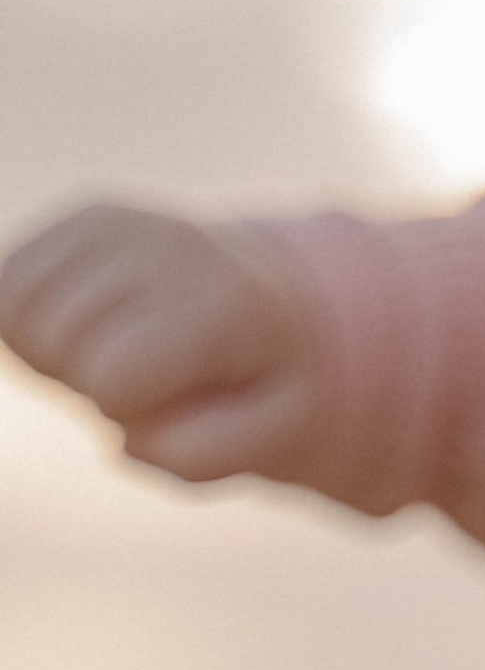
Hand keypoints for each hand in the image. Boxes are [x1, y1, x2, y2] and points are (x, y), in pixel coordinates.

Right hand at [0, 202, 316, 480]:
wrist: (269, 297)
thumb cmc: (261, 375)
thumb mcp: (273, 430)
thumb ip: (204, 454)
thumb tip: (128, 439)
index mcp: (219, 300)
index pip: (110, 378)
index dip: (127, 406)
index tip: (174, 388)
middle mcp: (167, 243)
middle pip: (52, 343)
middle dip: (84, 376)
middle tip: (145, 365)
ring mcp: (122, 221)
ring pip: (14, 312)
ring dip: (52, 347)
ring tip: (118, 342)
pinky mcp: (85, 215)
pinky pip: (7, 284)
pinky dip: (32, 316)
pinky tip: (90, 319)